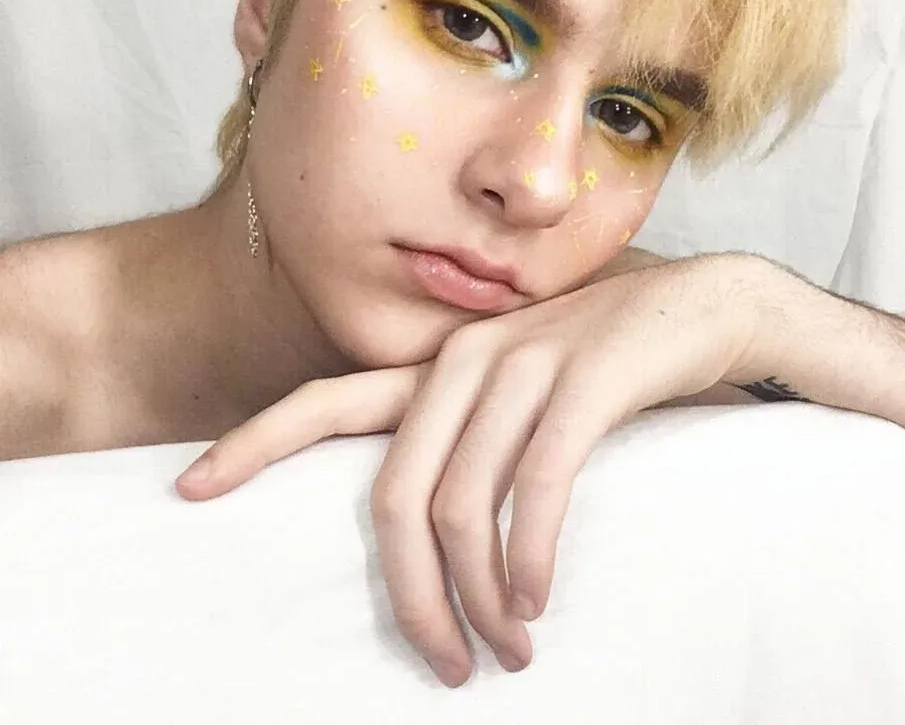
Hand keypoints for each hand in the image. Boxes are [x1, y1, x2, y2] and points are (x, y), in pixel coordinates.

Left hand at [175, 254, 763, 685]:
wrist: (707, 307)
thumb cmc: (607, 365)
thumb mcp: (525, 393)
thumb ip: (471, 437)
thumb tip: (432, 529)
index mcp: (440, 366)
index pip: (326, 401)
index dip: (255, 442)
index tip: (190, 488)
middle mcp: (466, 361)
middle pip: (394, 493)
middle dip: (409, 595)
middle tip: (441, 664)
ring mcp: (525, 364)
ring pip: (462, 501)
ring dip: (478, 594)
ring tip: (507, 650)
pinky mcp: (586, 380)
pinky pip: (538, 484)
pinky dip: (529, 553)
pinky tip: (536, 599)